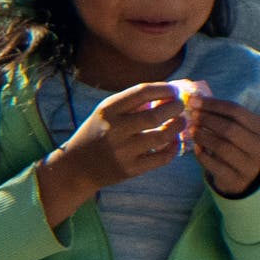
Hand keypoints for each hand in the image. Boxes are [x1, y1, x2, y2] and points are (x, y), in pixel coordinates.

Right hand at [38, 80, 190, 226]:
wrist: (78, 167)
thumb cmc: (98, 132)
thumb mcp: (106, 112)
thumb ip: (133, 103)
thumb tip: (169, 93)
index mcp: (108, 110)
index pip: (142, 92)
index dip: (164, 89)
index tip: (175, 90)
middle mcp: (114, 130)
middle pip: (155, 116)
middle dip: (175, 108)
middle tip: (182, 106)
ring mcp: (123, 152)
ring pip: (162, 137)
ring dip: (177, 127)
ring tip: (182, 122)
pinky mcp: (130, 170)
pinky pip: (161, 158)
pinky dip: (174, 148)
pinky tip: (176, 141)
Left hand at [183, 90, 259, 198]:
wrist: (247, 178)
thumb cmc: (238, 146)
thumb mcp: (239, 129)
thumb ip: (222, 115)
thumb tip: (195, 99)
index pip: (236, 111)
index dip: (213, 105)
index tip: (194, 101)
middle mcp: (258, 147)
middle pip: (230, 129)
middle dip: (207, 120)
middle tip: (192, 116)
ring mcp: (248, 165)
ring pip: (222, 147)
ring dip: (203, 136)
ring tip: (192, 131)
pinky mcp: (235, 180)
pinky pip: (214, 165)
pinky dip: (202, 155)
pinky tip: (196, 148)